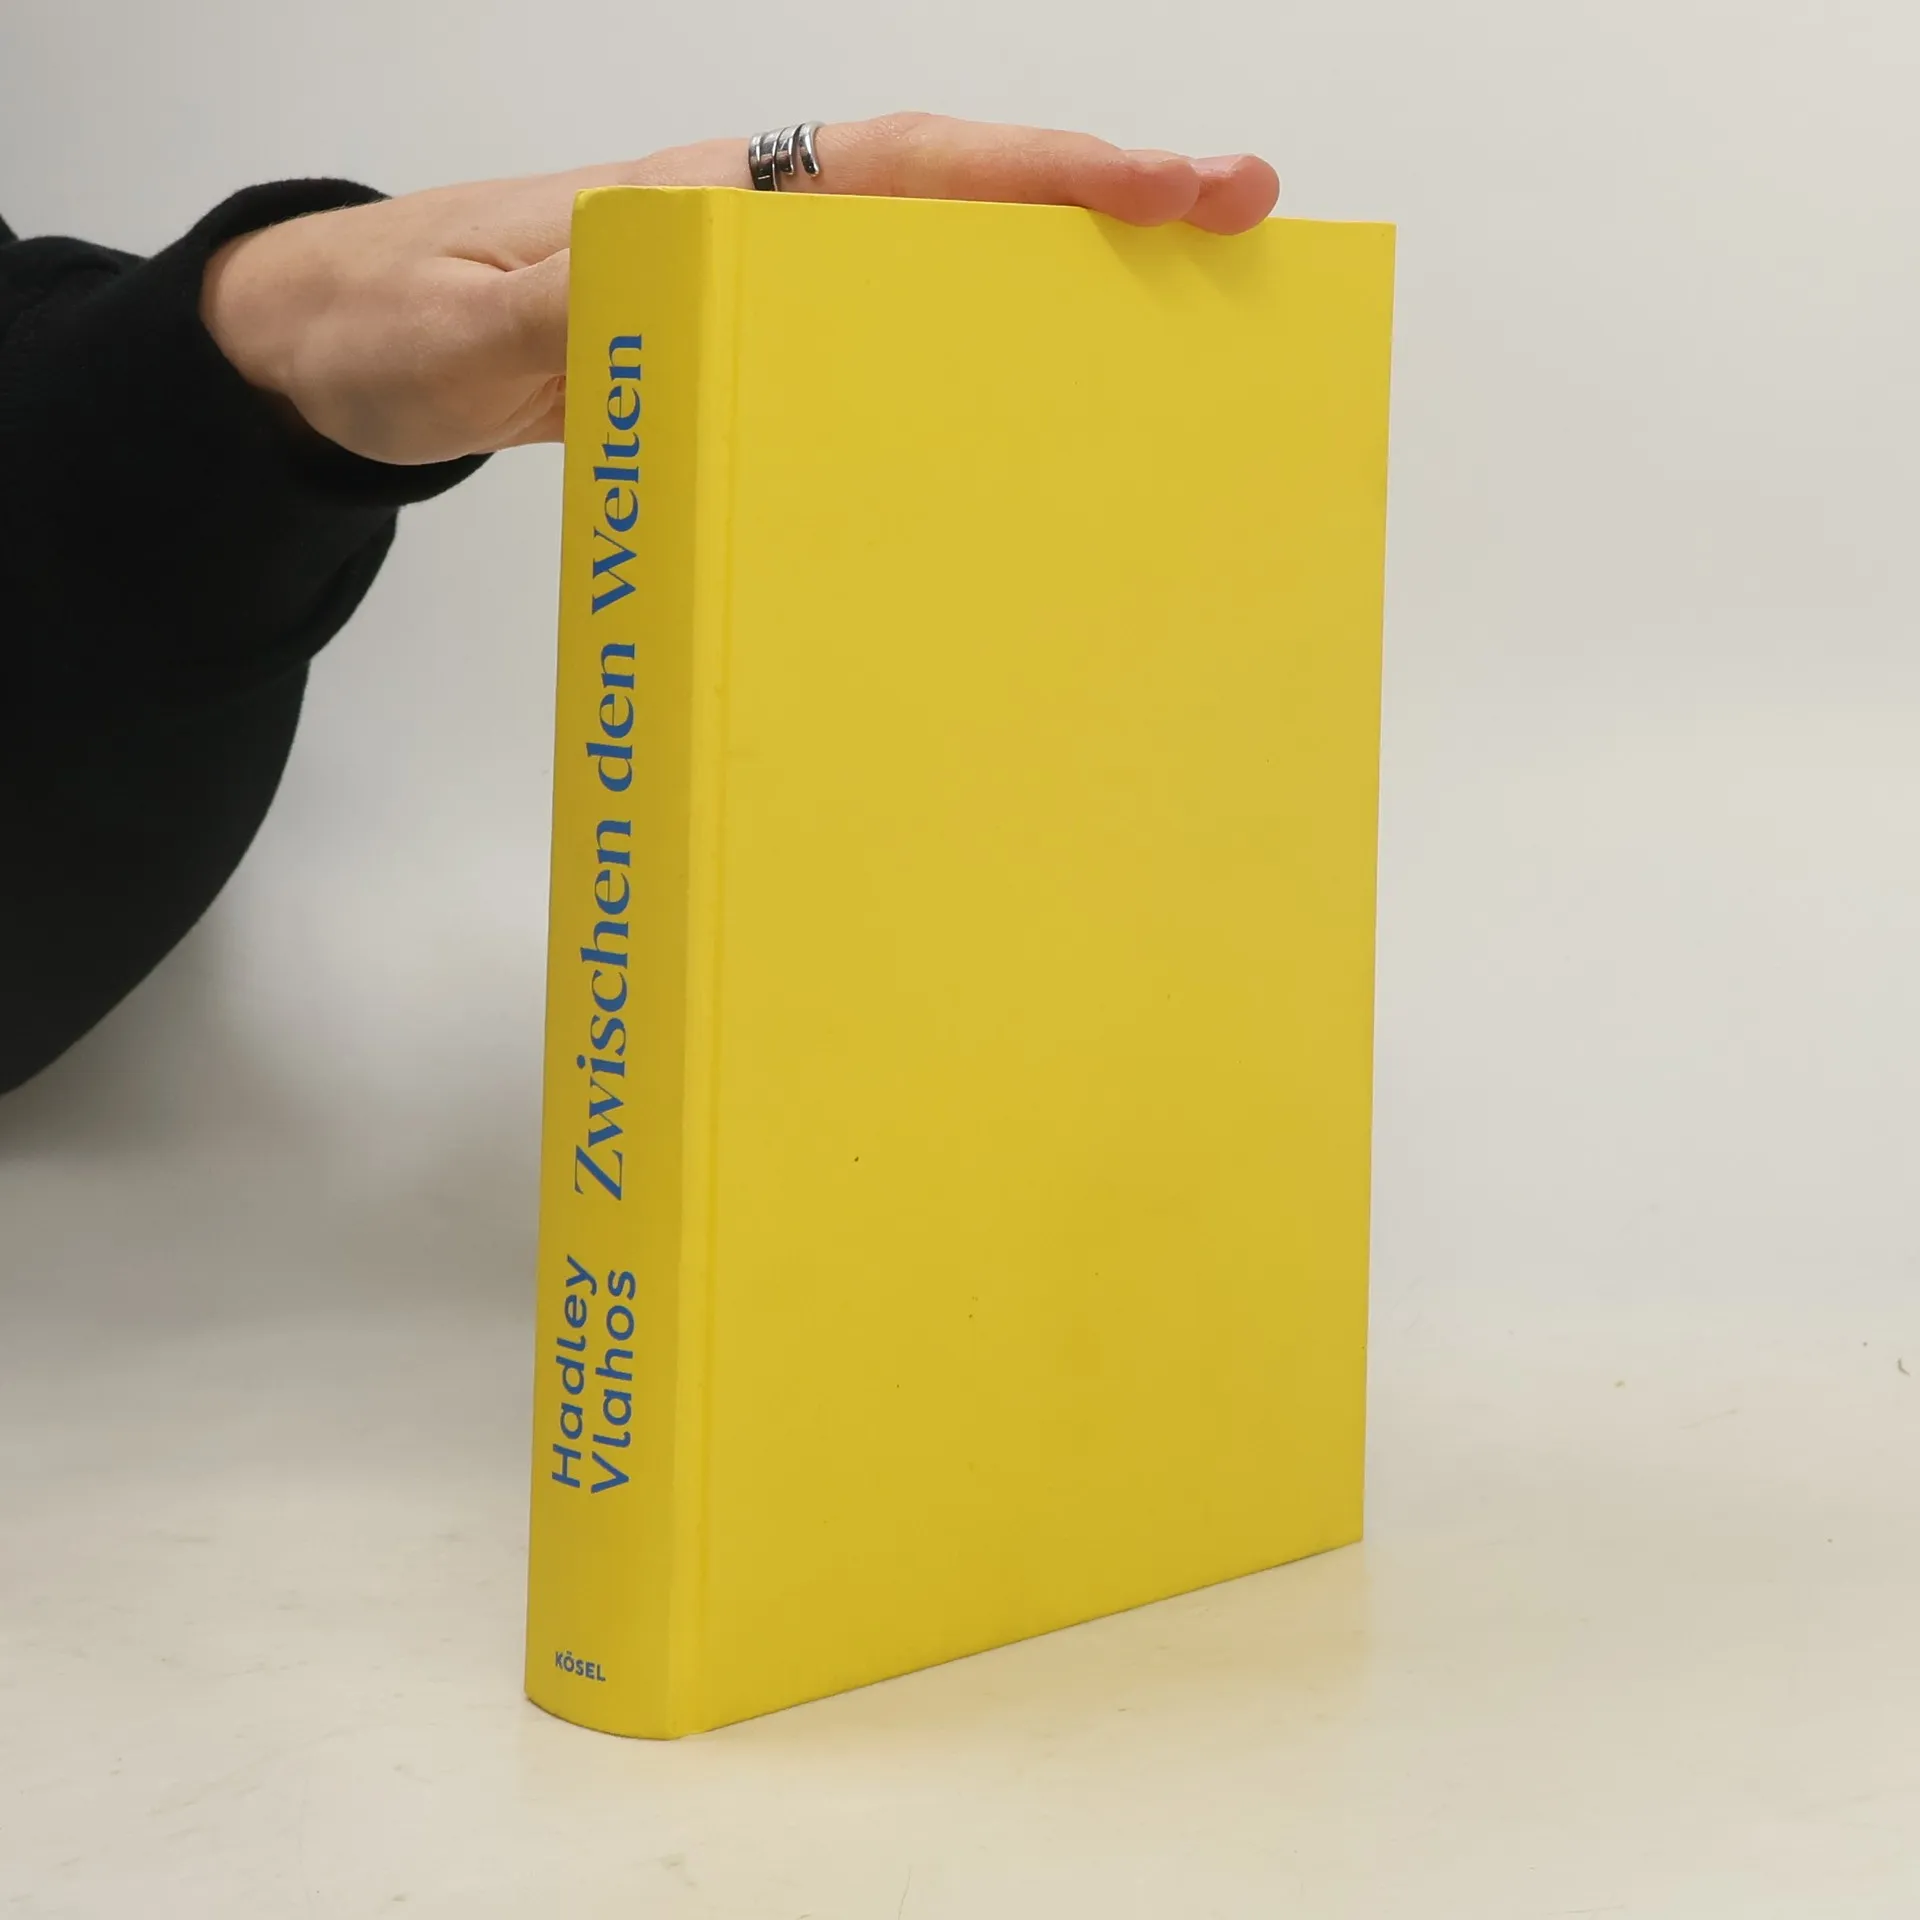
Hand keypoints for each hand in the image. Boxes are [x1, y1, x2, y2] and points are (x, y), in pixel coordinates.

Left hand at [200, 114, 1280, 466]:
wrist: (355, 351)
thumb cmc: (402, 320)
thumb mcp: (472, 324)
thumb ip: (570, 306)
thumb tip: (674, 289)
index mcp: (719, 201)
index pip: (912, 168)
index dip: (1047, 174)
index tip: (1175, 184)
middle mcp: (764, 232)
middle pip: (964, 204)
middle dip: (1103, 213)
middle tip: (1242, 237)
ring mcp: (766, 296)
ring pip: (940, 276)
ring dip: (1057, 294)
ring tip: (1181, 337)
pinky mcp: (751, 360)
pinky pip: (887, 352)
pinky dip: (972, 368)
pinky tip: (1026, 422)